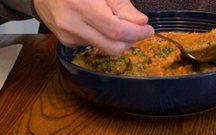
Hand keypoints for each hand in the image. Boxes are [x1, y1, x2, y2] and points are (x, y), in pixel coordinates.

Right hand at [33, 0, 153, 54]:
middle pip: (112, 46)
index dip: (136, 33)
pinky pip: (93, 45)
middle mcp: (73, 24)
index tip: (148, 30)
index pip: (116, 30)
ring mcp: (68, 36)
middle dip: (130, 41)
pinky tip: (98, 24)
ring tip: (117, 23)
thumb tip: (140, 22)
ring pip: (104, 48)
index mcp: (82, 6)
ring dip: (117, 40)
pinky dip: (102, 38)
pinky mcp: (66, 42)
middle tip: (139, 31)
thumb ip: (121, 5)